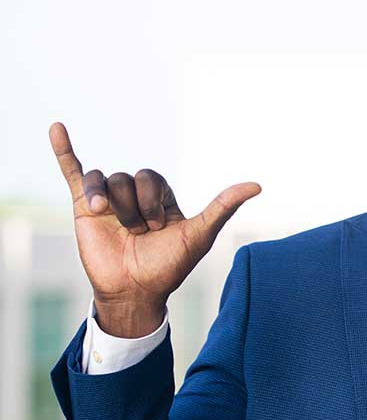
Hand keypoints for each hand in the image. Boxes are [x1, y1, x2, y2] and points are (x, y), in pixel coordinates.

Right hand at [51, 122, 260, 336]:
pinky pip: (72, 172)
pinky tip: (56, 127)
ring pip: (105, 180)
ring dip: (113, 205)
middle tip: (140, 233)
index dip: (155, 202)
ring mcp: (108, 200)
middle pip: (129, 177)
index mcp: (160, 198)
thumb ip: (224, 207)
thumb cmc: (169, 266)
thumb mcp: (200, 234)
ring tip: (120, 229)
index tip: (160, 227)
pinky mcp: (82, 207)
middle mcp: (133, 196)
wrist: (134, 291)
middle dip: (135, 207)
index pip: (153, 178)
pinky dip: (63, 150)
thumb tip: (257, 185)